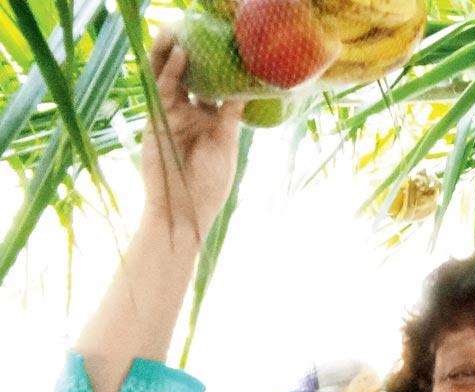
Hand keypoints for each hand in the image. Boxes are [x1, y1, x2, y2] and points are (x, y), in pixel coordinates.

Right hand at [139, 29, 244, 242]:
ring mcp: (171, 115)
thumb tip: (248, 89)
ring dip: (173, 53)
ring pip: (170, 76)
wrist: (185, 209)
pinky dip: (169, 71)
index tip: (227, 45)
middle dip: (190, 53)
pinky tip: (178, 54)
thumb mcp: (226, 143)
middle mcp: (189, 113)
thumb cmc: (210, 184)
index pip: (213, 86)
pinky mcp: (156, 119)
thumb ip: (230, 115)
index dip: (217, 66)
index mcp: (210, 120)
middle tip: (197, 29)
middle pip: (189, 76)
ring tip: (180, 30)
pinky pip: (162, 89)